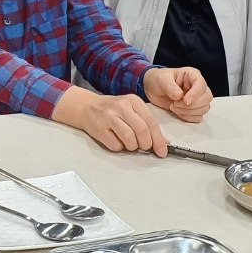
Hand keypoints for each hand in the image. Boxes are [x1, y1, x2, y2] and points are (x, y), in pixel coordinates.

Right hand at [54, 86, 169, 156]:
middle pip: (142, 131)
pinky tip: (117, 141)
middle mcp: (122, 106)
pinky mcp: (99, 128)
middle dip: (146, 144)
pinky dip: (119, 148)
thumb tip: (164, 142)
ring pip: (129, 139)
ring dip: (132, 147)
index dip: (158, 140)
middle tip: (144, 147)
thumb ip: (148, 124)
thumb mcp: (132, 111)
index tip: (162, 151)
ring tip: (129, 144)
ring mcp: (109, 116)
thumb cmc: (113, 110)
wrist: (87, 107)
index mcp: (134, 101)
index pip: (151, 122)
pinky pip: (115, 145)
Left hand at [143, 66, 213, 122]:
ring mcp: (197, 98)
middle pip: (207, 98)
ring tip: (174, 107)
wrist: (153, 88)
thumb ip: (170, 87)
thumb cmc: (158, 79)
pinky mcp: (193, 109)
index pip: (201, 84)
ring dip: (189, 112)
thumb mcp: (162, 79)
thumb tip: (179, 95)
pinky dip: (188, 117)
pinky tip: (178, 112)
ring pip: (204, 108)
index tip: (185, 101)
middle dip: (192, 105)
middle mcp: (198, 87)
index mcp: (192, 75)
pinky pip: (198, 117)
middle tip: (175, 104)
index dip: (195, 94)